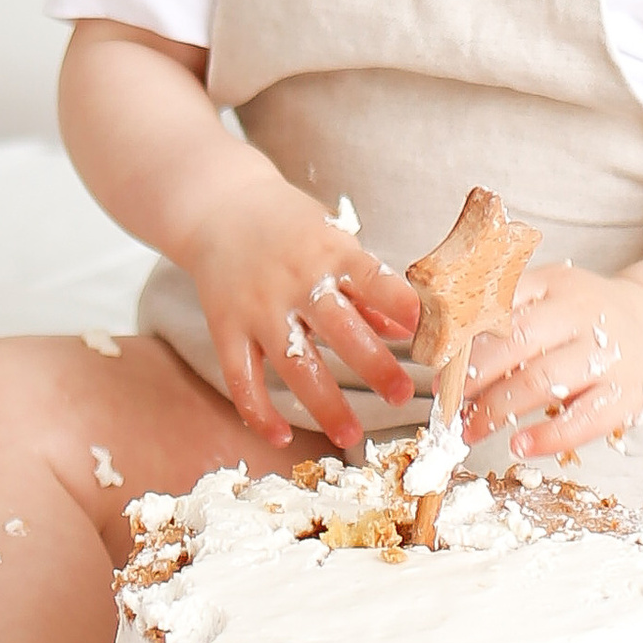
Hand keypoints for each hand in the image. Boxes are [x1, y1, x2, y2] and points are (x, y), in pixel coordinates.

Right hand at [185, 187, 419, 453]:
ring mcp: (258, 308)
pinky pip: (242, 378)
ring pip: (295, 364)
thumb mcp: (333, 239)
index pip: (371, 278)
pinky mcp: (227, 327)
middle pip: (340, 330)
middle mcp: (295, 282)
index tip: (423, 328)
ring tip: (351, 436)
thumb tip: (406, 328)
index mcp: (330, 253)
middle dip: (374, 366)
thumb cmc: (287, 223)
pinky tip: (281, 437)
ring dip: (325, 404)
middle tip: (402, 395)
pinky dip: (259, 411)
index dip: (398, 303)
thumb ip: (366, 284)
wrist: (219, 205)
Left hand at [462, 263, 642, 461]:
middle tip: (445, 398)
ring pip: (543, 381)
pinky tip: (519, 445)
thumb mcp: (554, 291)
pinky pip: (583, 421)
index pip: (499, 303)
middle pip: (516, 342)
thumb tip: (447, 339)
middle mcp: (581, 315)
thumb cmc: (593, 314)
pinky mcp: (625, 395)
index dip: (462, 332)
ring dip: (497, 409)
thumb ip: (509, 307)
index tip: (436, 357)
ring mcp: (606, 356)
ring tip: (469, 428)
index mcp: (556, 284)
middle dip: (472, 375)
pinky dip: (548, 437)